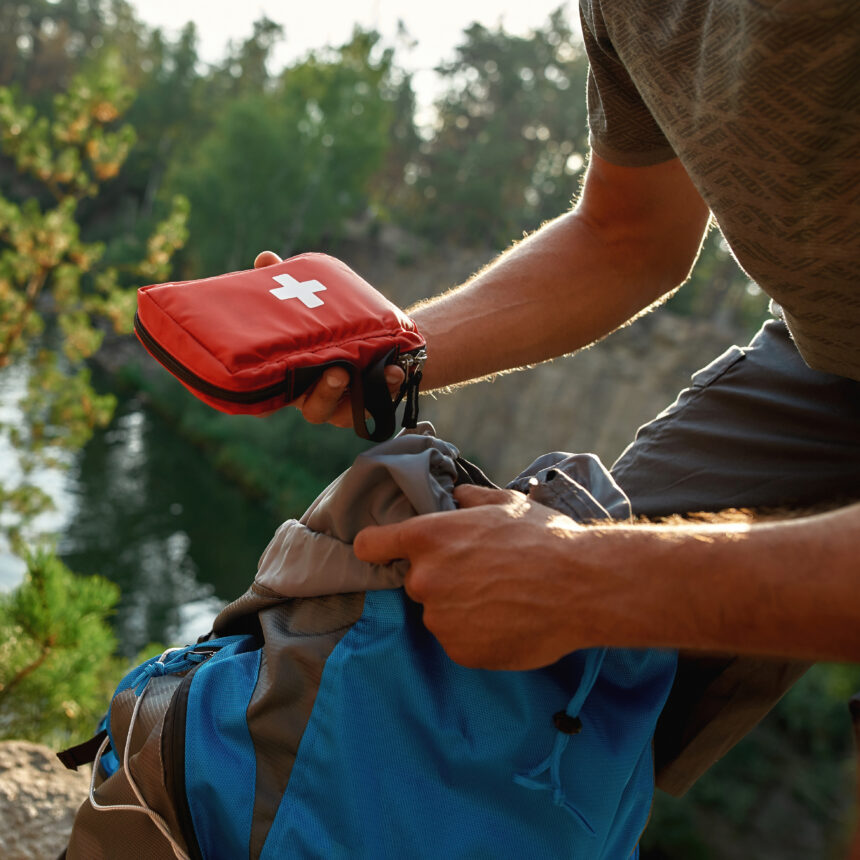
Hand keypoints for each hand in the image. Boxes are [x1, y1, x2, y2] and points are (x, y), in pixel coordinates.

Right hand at [254, 250, 404, 426]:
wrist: (375, 340)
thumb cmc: (329, 327)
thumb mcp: (309, 305)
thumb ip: (286, 287)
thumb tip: (265, 258)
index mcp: (292, 379)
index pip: (272, 397)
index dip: (267, 400)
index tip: (267, 392)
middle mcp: (316, 397)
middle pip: (314, 408)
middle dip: (325, 393)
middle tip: (337, 372)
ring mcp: (345, 403)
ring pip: (345, 411)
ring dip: (357, 393)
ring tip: (370, 371)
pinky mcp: (371, 401)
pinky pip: (379, 402)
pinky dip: (388, 385)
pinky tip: (394, 369)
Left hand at [353, 484, 600, 669]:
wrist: (582, 586)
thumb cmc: (545, 538)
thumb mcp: (506, 503)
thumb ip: (471, 500)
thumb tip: (458, 497)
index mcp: (428, 537)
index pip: (370, 545)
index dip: (378, 548)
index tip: (386, 552)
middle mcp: (424, 579)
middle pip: (416, 581)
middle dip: (441, 579)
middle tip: (483, 574)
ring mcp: (440, 619)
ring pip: (439, 613)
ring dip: (460, 608)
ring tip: (503, 598)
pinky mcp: (460, 651)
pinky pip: (459, 640)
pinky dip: (477, 634)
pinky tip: (508, 620)